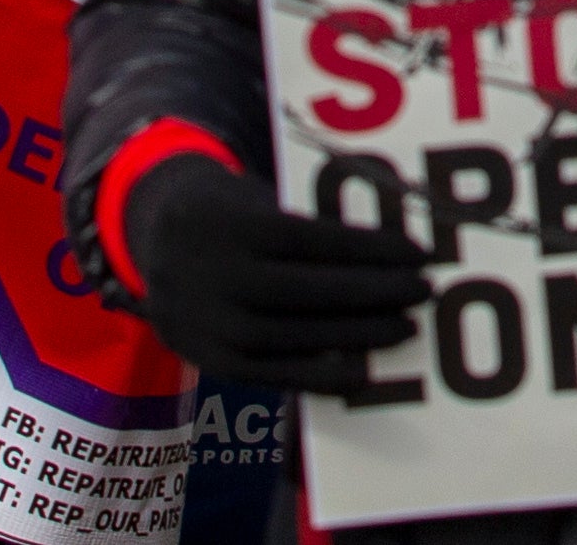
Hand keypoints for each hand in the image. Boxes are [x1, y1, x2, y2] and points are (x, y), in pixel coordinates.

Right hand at [111, 146, 432, 397]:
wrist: (152, 245)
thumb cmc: (230, 214)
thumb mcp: (256, 199)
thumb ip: (307, 224)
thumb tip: (386, 249)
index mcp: (234, 225)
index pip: (317, 240)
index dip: (374, 249)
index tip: (419, 253)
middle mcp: (219, 277)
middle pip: (312, 290)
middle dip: (376, 292)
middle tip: (424, 290)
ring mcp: (213, 325)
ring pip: (297, 335)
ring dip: (359, 335)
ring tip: (405, 326)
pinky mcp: (213, 361)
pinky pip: (274, 374)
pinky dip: (321, 377)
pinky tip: (363, 372)